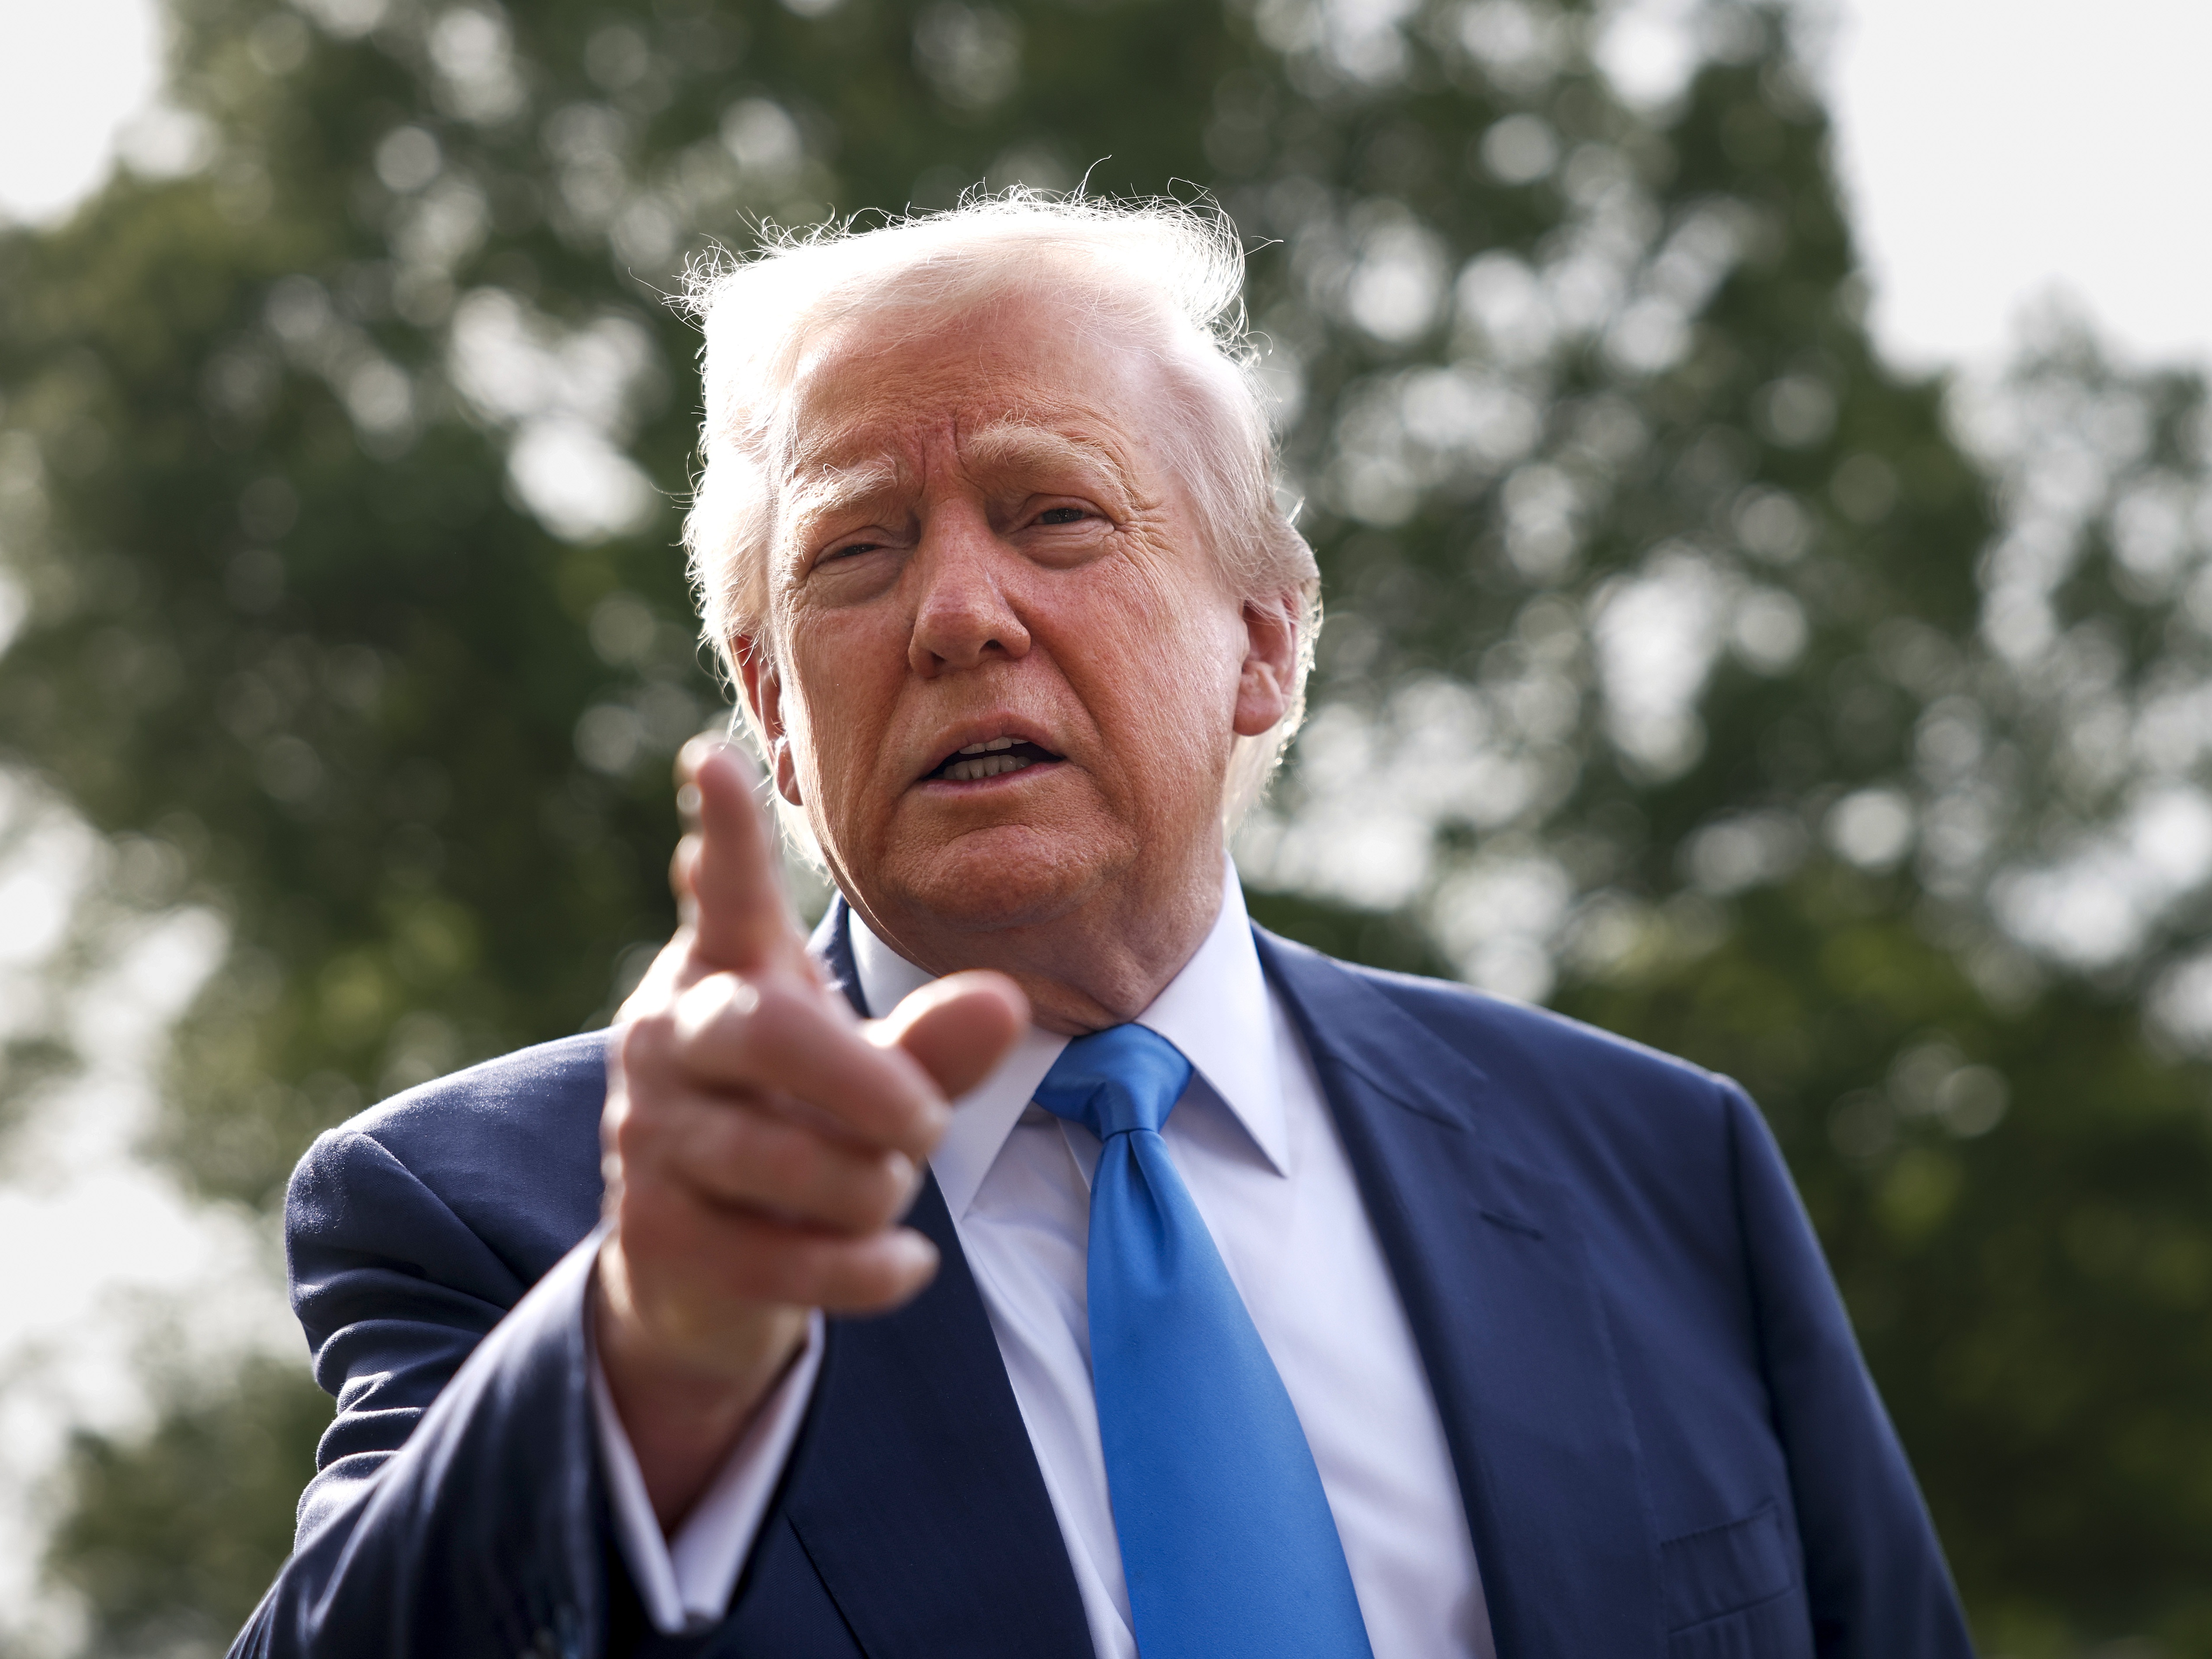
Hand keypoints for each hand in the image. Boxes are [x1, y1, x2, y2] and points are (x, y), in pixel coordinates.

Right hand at [595, 737, 1025, 1526]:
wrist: (701, 1265)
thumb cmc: (800, 1126)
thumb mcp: (869, 1074)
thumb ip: (937, 1042)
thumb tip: (1007, 1003)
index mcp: (723, 976)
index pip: (726, 895)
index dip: (723, 834)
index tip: (713, 761)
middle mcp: (670, 1041)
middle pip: (772, 1039)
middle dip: (874, 1089)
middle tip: (927, 1123)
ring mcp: (650, 1137)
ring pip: (794, 1162)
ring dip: (874, 1188)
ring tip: (884, 1188)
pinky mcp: (656, 1234)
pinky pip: (789, 1259)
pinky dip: (867, 1267)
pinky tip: (901, 1264)